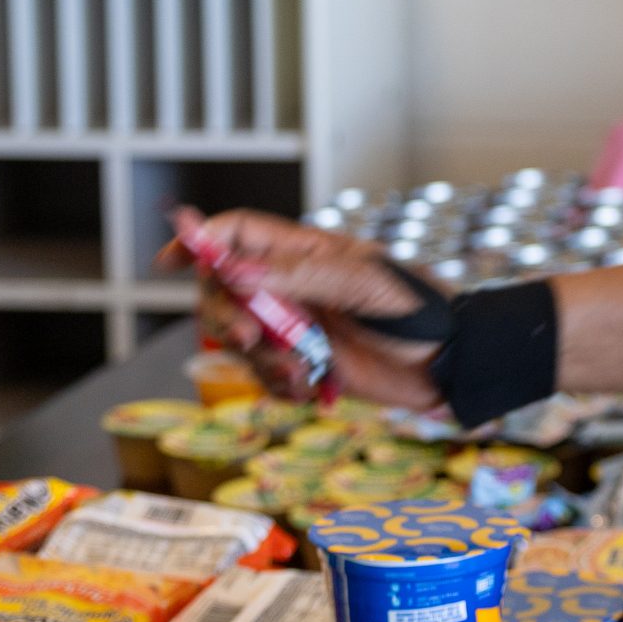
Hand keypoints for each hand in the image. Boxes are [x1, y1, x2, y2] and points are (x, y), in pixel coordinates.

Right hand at [155, 206, 447, 412]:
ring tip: (300, 369)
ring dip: (259, 361)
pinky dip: (280, 387)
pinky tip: (312, 387)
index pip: (240, 234)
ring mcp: (299, 329)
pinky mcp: (307, 367)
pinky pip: (266, 378)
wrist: (451, 364)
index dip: (203, 240)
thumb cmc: (418, 310)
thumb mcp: (361, 283)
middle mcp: (294, 288)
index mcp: (307, 253)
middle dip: (226, 315)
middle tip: (253, 336)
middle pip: (225, 291)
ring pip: (241, 342)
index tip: (171, 258)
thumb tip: (236, 270)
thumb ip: (298, 276)